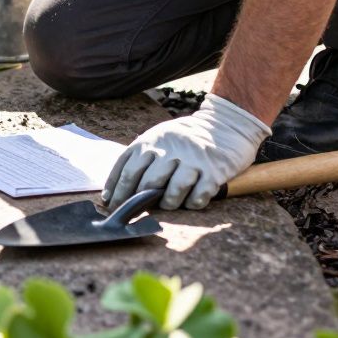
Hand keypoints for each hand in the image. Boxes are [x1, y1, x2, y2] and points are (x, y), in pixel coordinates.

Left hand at [102, 94, 270, 210]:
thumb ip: (140, 156)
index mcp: (152, 141)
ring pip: (173, 190)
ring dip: (166, 204)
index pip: (127, 168)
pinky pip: (199, 195)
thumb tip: (116, 187)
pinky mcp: (214, 171)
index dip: (116, 189)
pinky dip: (191, 203)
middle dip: (137, 201)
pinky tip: (189, 202)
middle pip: (147, 181)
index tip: (111, 203)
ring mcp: (192, 160)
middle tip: (133, 212)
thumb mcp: (158, 137)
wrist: (226, 124)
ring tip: (165, 205)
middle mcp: (170, 150)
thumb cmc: (185, 136)